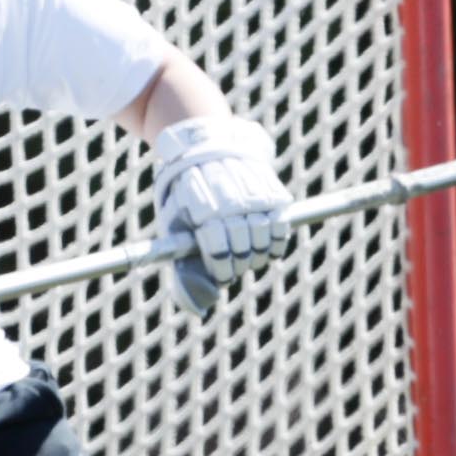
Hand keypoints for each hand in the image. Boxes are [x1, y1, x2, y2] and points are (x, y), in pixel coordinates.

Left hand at [151, 115, 292, 316]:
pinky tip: (266, 245)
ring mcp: (255, 195)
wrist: (206, 148)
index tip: (221, 273)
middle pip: (244, 251)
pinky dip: (276, 243)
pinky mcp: (272, 191)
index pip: (220, 252)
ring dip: (257, 256)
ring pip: (265, 242)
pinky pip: (281, 227)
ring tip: (247, 253)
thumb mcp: (174, 226)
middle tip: (232, 263)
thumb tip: (198, 307)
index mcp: (202, 208)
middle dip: (238, 265)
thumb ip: (183, 266)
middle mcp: (231, 201)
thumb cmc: (186, 196)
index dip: (222, 270)